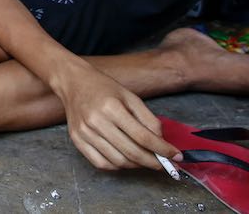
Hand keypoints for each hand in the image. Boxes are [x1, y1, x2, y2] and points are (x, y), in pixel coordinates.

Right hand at [55, 63, 180, 170]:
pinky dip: (118, 166)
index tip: (175, 155)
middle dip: (153, 162)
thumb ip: (148, 119)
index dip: (162, 149)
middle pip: (131, 152)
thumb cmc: (103, 88)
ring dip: (136, 165)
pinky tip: (125, 159)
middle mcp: (96, 121)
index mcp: (111, 107)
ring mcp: (84, 132)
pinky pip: (101, 163)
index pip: (143, 137)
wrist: (73, 82)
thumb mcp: (131, 97)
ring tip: (145, 159)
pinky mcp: (76, 140)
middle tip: (164, 163)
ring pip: (118, 161)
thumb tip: (161, 143)